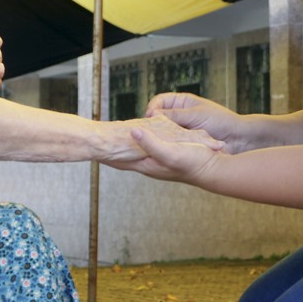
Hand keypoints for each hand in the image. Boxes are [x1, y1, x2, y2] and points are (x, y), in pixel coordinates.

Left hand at [99, 115, 222, 171]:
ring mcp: (158, 161)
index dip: (104, 154)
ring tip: (110, 142)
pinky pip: (147, 147)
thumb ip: (151, 143)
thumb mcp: (171, 152)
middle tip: (94, 143)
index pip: (119, 161)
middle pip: (123, 158)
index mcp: (147, 164)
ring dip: (122, 148)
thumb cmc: (194, 163)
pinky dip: (138, 142)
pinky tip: (138, 137)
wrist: (214, 169)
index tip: (88, 148)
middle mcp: (150, 164)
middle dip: (109, 151)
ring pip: (134, 153)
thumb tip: (132, 132)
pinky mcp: (167, 155)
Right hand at [144, 92, 246, 151]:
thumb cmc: (220, 121)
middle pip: (158, 117)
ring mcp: (181, 129)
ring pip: (163, 131)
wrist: (238, 138)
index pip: (159, 101)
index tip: (150, 116)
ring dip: (159, 136)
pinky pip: (171, 142)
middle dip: (153, 124)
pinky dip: (167, 145)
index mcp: (182, 102)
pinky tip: (164, 149)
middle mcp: (179, 115)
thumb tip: (152, 114)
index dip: (152, 108)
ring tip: (154, 141)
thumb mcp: (196, 115)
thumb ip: (175, 115)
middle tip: (148, 132)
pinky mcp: (185, 143)